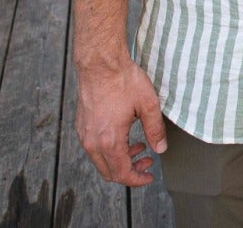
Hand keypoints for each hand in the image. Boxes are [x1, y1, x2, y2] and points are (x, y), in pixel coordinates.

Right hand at [75, 58, 165, 186]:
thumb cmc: (123, 80)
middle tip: (146, 161)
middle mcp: (93, 142)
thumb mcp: (148, 105)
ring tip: (139, 147)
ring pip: (101, 161)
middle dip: (130, 172)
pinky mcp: (82, 125)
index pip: (122, 173)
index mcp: (109, 140)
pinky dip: (110, 149)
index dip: (137, 179)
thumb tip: (160, 149)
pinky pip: (95, 148)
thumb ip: (155, 130)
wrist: (100, 63)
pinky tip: (125, 136)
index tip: (149, 176)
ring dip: (120, 160)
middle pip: (109, 172)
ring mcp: (85, 134)